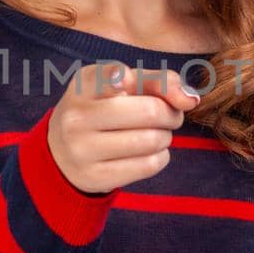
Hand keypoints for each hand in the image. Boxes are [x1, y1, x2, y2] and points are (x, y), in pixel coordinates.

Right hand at [47, 63, 201, 193]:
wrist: (61, 153)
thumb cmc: (103, 109)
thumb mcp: (122, 85)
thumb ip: (160, 81)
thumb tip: (191, 99)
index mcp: (82, 84)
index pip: (124, 75)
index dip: (153, 84)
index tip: (148, 90)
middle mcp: (76, 116)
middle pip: (149, 111)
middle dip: (171, 114)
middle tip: (170, 116)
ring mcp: (82, 150)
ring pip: (152, 140)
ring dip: (166, 137)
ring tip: (157, 134)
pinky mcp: (95, 177)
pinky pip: (148, 165)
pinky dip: (160, 157)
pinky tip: (150, 153)